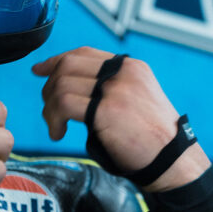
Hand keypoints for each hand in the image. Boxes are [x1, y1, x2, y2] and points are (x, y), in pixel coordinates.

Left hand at [32, 46, 210, 191]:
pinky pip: (64, 105)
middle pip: (68, 65)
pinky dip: (53, 119)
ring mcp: (115, 89)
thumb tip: (71, 89)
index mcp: (131, 67)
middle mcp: (122, 72)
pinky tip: (59, 133)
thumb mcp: (137, 99)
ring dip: (49, 108)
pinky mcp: (106, 110)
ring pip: (61, 84)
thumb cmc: (153, 138)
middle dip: (49, 87)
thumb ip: (110, 89)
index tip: (40, 70)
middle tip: (48, 110)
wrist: (173, 159)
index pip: (84, 53)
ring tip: (55, 127)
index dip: (56, 60)